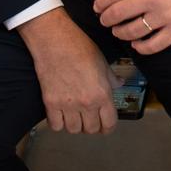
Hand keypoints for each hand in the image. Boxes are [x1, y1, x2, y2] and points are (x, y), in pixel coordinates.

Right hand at [18, 9, 119, 133]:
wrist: (55, 40)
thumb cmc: (79, 47)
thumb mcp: (102, 62)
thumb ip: (111, 78)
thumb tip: (120, 83)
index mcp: (102, 93)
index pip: (109, 123)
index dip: (108, 127)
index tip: (106, 126)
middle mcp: (86, 103)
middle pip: (91, 129)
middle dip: (92, 125)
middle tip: (89, 118)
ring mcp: (68, 105)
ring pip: (73, 130)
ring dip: (75, 125)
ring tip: (75, 116)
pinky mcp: (51, 103)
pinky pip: (55, 126)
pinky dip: (58, 123)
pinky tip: (60, 114)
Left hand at [93, 0, 170, 55]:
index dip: (102, 2)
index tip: (98, 7)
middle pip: (119, 13)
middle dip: (107, 19)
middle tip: (105, 21)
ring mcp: (165, 15)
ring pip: (132, 31)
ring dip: (121, 33)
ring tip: (120, 32)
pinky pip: (153, 45)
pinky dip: (141, 47)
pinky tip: (138, 44)